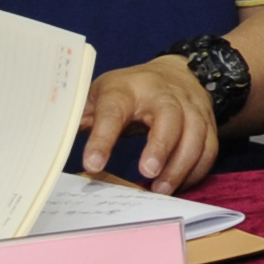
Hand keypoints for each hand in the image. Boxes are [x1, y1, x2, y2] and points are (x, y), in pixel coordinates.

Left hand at [79, 53, 222, 192]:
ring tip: (161, 190)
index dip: (103, 137)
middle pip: (170, 116)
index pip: (113, 110)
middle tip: (147, 173)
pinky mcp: (207, 122)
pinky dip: (197, 170)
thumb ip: (83, 117)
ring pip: (196, 134)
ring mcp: (191, 107)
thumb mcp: (101, 94)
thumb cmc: (131, 90)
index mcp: (127, 88)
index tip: (92, 165)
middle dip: (161, 146)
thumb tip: (54, 142)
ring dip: (181, 165)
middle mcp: (164, 94)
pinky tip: (179, 185)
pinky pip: (209, 147)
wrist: (178, 72)